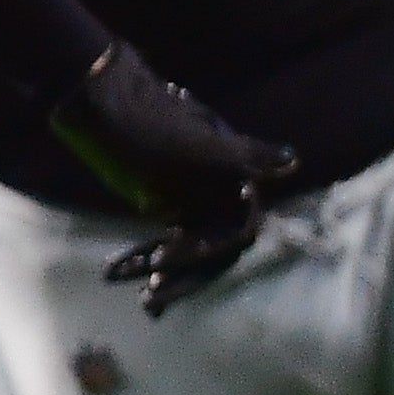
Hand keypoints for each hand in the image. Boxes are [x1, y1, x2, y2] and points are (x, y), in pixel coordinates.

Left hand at [46, 46, 296, 312]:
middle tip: (148, 295)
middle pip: (212, 247)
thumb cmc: (147, 122)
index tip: (164, 260)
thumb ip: (246, 154)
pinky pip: (163, 240)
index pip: (235, 231)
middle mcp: (219, 194)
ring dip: (157, 270)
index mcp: (234, 179)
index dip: (205, 251)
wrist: (101, 100)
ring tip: (120, 279)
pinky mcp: (166, 203)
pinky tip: (118, 270)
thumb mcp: (195, 143)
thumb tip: (292, 160)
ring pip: (186, 248)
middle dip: (180, 272)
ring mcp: (193, 199)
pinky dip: (143, 257)